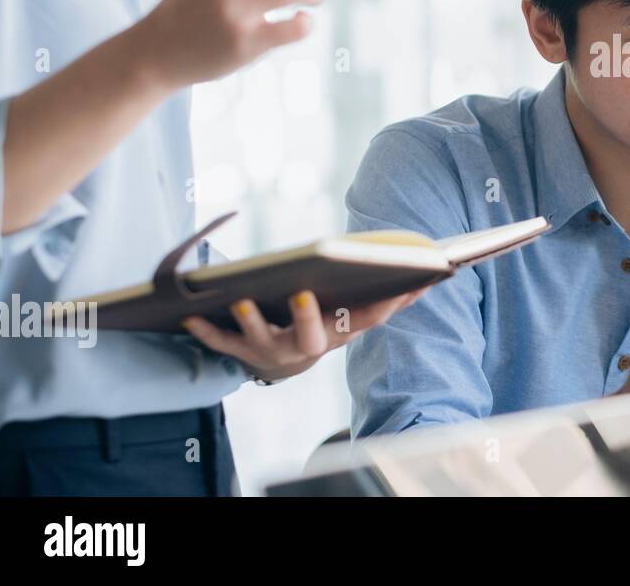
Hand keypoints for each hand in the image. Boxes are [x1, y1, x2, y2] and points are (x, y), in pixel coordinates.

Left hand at [181, 286, 428, 382]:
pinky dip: (206, 330)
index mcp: (344, 333)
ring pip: (262, 340)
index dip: (387, 303)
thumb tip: (441, 268)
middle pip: (311, 336)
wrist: (284, 361)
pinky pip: (222, 345)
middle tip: (301, 293)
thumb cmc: (326, 322)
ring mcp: (275, 352)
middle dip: (306, 317)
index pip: (371, 319)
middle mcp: (311, 347)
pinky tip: (189, 312)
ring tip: (239, 298)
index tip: (393, 281)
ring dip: (250, 321)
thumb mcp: (359, 313)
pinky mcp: (243, 353)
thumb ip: (393, 294)